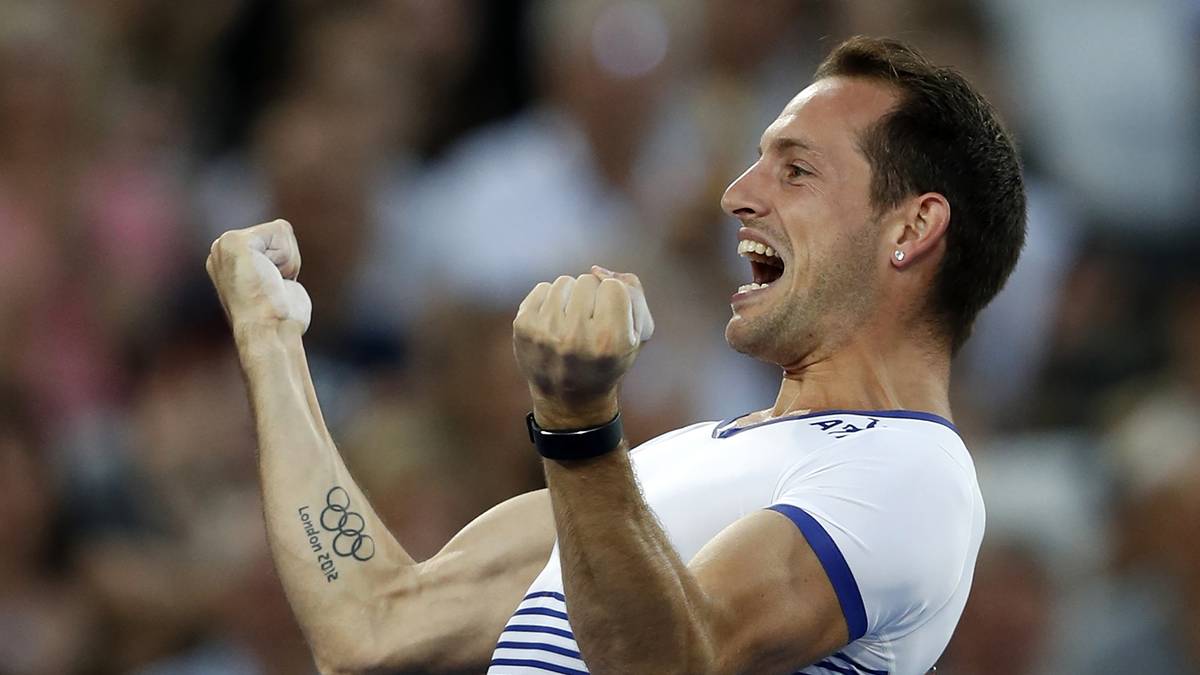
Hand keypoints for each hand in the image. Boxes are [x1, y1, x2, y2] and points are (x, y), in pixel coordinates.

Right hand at [206, 219, 311, 336]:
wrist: (269, 333)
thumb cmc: (278, 321)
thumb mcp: (276, 289)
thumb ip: (275, 272)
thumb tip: (285, 283)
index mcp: (227, 260)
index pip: (275, 239)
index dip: (285, 264)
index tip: (272, 289)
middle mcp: (221, 250)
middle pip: (279, 232)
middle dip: (288, 260)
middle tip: (273, 287)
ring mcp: (224, 245)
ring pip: (281, 231)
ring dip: (289, 261)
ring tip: (272, 284)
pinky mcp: (233, 241)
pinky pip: (281, 230)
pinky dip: (287, 256)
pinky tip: (273, 278)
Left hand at [513, 266, 653, 427]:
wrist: (570, 397)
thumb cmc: (609, 360)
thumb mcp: (638, 335)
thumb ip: (633, 293)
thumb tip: (597, 269)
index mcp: (610, 342)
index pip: (615, 287)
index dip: (615, 301)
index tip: (610, 322)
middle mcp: (576, 338)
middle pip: (588, 281)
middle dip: (592, 298)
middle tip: (590, 325)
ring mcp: (545, 332)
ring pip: (565, 281)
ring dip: (571, 298)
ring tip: (571, 324)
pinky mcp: (523, 326)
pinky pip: (543, 288)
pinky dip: (551, 301)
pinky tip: (554, 325)